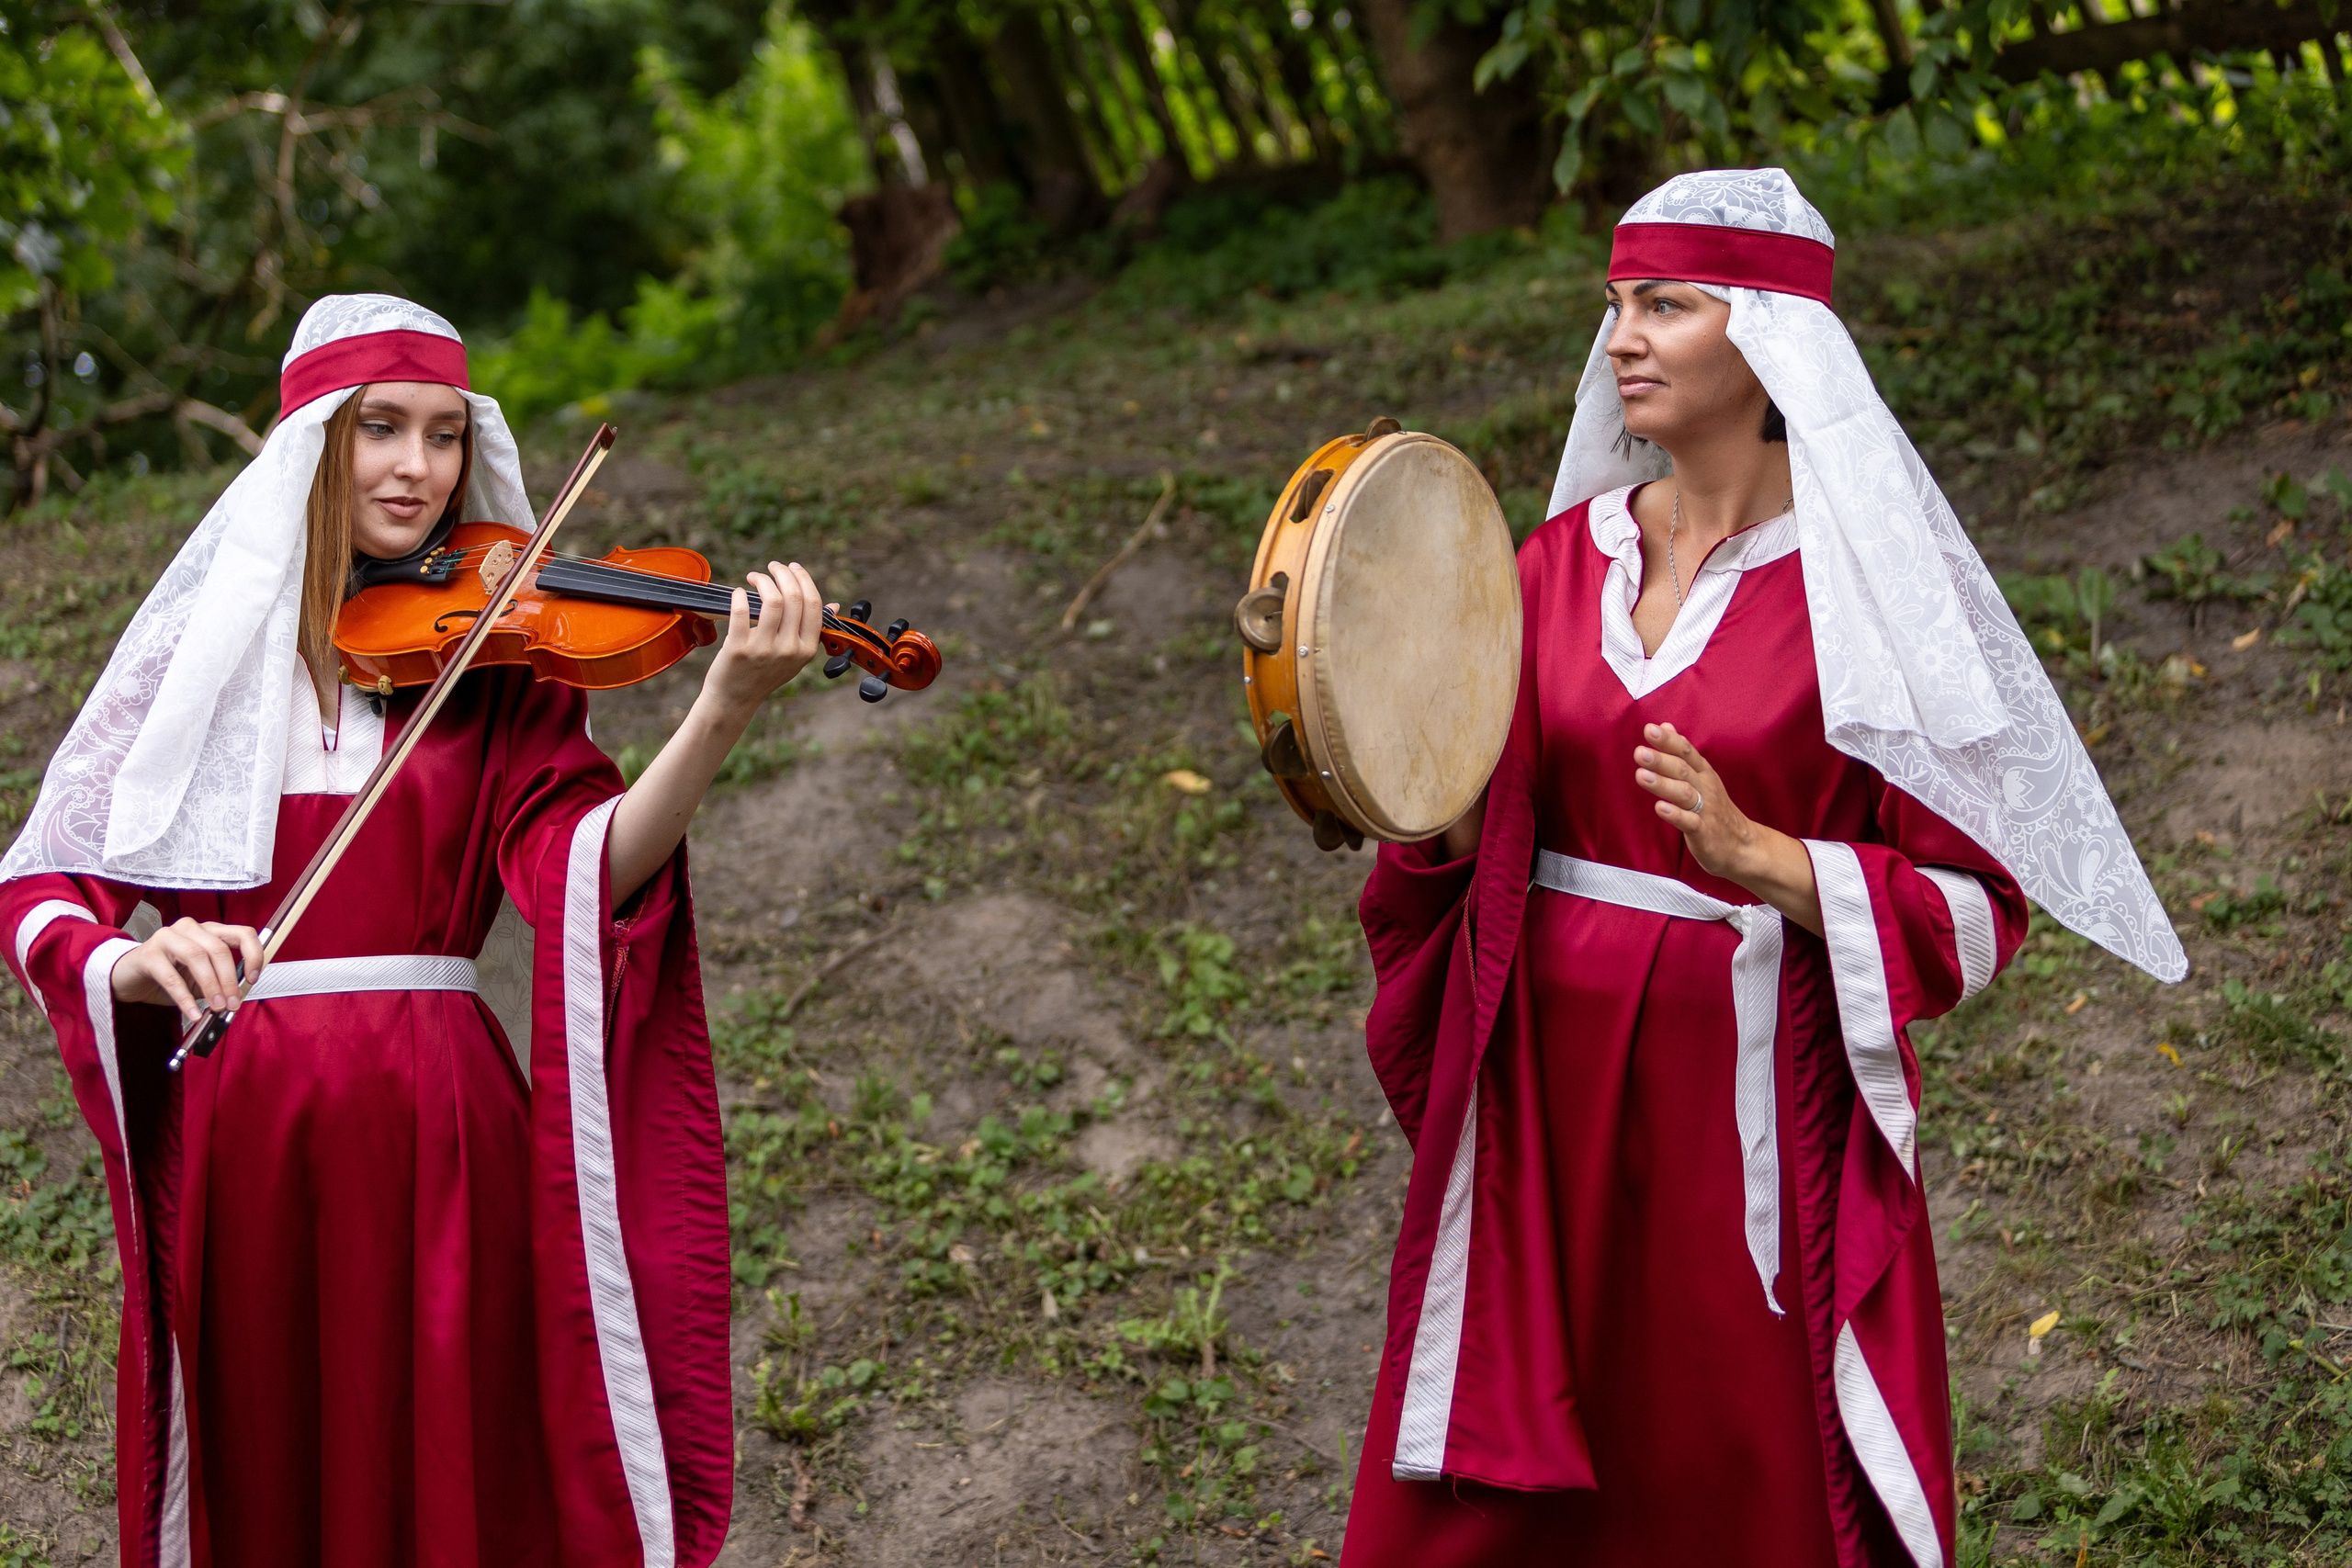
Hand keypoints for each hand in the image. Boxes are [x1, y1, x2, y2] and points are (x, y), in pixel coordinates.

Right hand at [110, 917, 263, 1022]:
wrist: (129, 978)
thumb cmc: (169, 975)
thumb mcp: (201, 978)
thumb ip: (221, 981)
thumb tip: (239, 995)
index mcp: (209, 930)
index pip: (242, 933)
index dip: (253, 955)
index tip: (253, 979)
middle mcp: (190, 928)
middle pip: (218, 949)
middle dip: (229, 979)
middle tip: (233, 1003)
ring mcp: (167, 937)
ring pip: (197, 957)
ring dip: (211, 986)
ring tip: (216, 1007)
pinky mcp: (148, 954)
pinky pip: (170, 977)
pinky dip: (185, 998)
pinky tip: (193, 1013)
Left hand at [701, 560, 824, 717]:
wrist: (736, 698)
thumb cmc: (764, 673)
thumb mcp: (795, 656)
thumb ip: (811, 630)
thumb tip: (833, 604)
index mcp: (807, 648)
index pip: (813, 604)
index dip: (804, 579)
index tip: (793, 568)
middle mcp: (789, 649)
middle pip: (794, 597)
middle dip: (783, 573)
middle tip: (773, 567)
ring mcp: (765, 650)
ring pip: (772, 600)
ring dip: (763, 580)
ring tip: (755, 577)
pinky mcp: (739, 649)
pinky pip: (742, 611)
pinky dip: (740, 596)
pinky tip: (739, 593)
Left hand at [1633, 722, 1823, 933]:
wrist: (1743, 846)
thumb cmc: (1715, 809)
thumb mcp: (1701, 776)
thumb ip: (1681, 753)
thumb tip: (1665, 726)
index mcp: (1703, 773)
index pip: (1686, 752)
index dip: (1669, 741)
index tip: (1650, 729)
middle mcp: (1705, 788)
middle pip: (1683, 771)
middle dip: (1661, 760)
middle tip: (1640, 752)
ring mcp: (1706, 810)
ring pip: (1684, 794)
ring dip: (1663, 784)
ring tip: (1642, 775)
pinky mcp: (1704, 832)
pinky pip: (1689, 822)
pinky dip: (1675, 815)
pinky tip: (1659, 808)